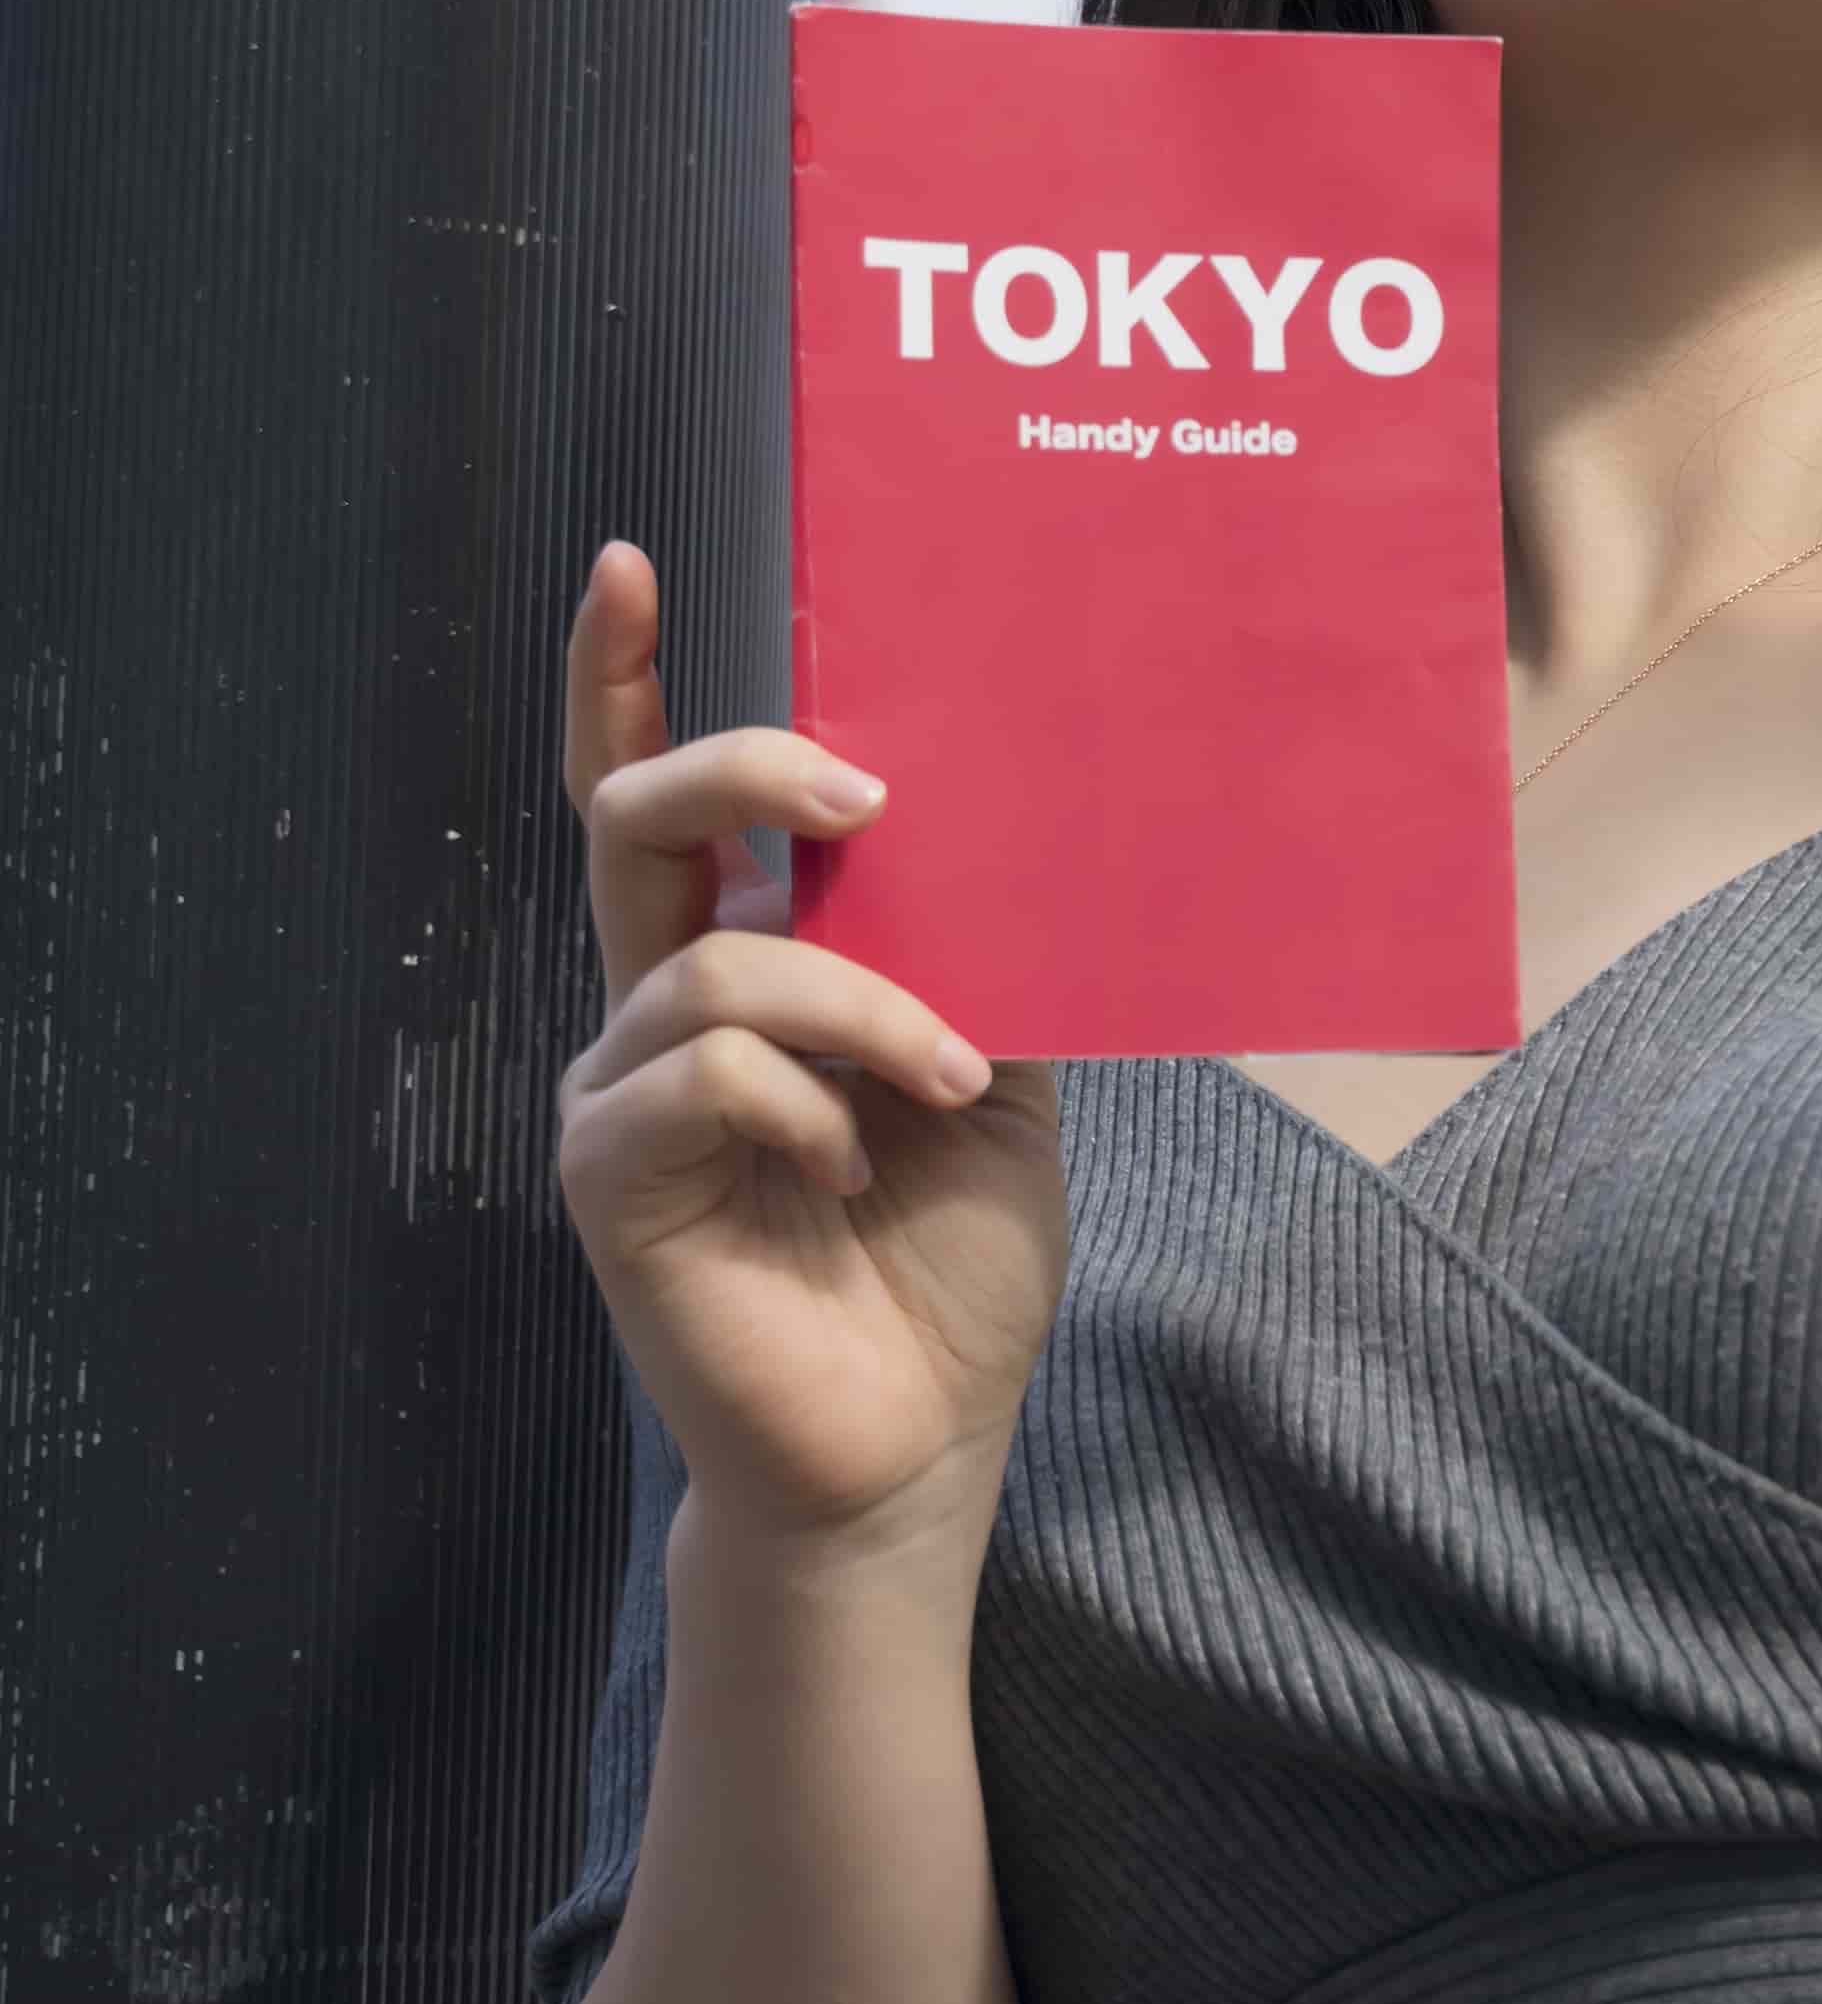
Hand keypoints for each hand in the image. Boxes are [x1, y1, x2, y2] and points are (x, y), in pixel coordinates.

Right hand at [551, 543, 1069, 1565]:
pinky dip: (805, 1097)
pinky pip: (701, 1072)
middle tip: (873, 800)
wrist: (919, 1439)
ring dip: (861, 1006)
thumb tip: (1025, 820)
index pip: (664, 808)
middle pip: (638, 823)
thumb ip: (978, 952)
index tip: (627, 564)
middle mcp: (666, 1012)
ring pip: (715, 962)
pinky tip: (853, 1163)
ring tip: (950, 1079)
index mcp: (753, 971)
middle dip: (746, 770)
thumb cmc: (948, 1259)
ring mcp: (629, 1091)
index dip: (626, 685)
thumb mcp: (1002, 1071)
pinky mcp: (613, 1175)